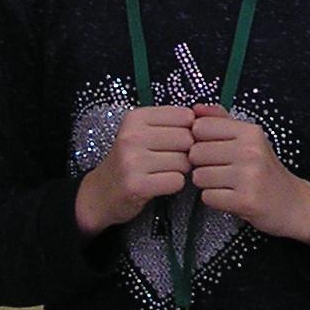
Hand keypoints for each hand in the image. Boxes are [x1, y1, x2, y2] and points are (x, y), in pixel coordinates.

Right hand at [75, 106, 192, 233]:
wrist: (99, 193)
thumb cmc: (129, 160)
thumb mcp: (142, 132)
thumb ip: (171, 123)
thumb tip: (209, 119)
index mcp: (136, 117)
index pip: (185, 116)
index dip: (189, 131)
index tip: (177, 141)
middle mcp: (132, 136)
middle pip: (187, 140)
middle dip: (186, 152)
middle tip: (170, 160)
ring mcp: (133, 161)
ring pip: (184, 162)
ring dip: (180, 170)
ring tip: (162, 172)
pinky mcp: (137, 185)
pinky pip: (177, 181)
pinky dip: (173, 185)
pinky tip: (159, 184)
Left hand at [189, 104, 309, 244]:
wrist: (291, 203)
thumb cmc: (266, 170)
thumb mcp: (249, 139)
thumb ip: (221, 120)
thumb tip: (196, 108)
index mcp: (250, 132)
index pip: (200, 127)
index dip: (199, 140)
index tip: (212, 148)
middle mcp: (250, 151)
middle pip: (195, 153)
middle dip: (201, 164)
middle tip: (219, 169)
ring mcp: (249, 177)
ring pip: (199, 177)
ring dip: (207, 183)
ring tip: (225, 183)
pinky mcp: (245, 201)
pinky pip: (207, 197)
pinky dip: (214, 199)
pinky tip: (229, 196)